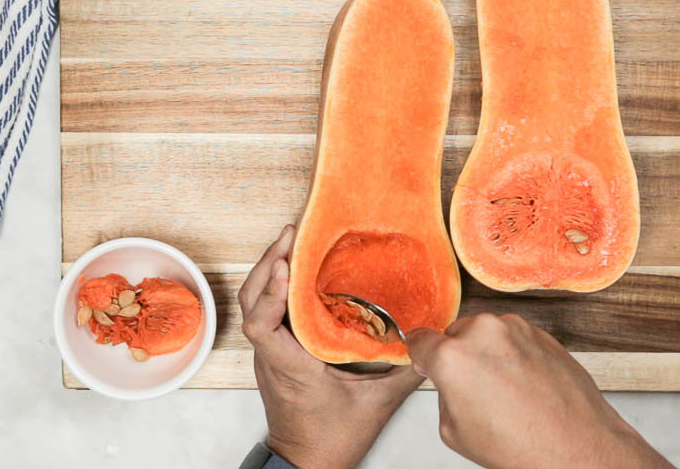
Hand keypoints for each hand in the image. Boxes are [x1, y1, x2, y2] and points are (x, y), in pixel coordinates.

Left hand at [239, 225, 423, 468]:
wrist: (307, 464)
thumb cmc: (333, 439)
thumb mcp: (376, 405)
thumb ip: (405, 372)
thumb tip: (428, 342)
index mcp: (291, 367)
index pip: (261, 325)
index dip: (269, 293)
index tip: (288, 266)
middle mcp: (272, 358)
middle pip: (250, 303)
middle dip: (267, 264)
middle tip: (291, 234)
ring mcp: (268, 357)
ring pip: (253, 306)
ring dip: (266, 273)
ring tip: (291, 244)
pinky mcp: (273, 356)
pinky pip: (265, 314)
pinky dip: (274, 289)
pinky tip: (296, 275)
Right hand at [407, 314, 673, 468]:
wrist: (576, 447)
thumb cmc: (522, 445)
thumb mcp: (455, 432)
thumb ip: (444, 395)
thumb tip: (449, 382)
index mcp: (452, 357)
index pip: (420, 340)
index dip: (420, 354)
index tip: (424, 359)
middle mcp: (483, 333)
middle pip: (454, 335)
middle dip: (458, 357)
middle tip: (473, 390)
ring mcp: (515, 329)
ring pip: (486, 334)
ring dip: (487, 353)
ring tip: (505, 392)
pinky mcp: (540, 332)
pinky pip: (514, 338)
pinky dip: (514, 355)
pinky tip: (524, 386)